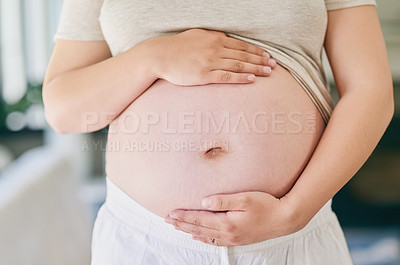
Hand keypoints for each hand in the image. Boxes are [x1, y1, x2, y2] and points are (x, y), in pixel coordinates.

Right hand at [148, 29, 276, 85]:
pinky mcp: (204, 75)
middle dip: (261, 60)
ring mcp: (210, 62)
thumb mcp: (197, 35)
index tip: (267, 56)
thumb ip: (213, 37)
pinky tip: (251, 79)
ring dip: (255, 68)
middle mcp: (215, 49)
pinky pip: (226, 76)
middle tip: (274, 65)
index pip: (241, 45)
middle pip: (243, 55)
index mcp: (215, 39)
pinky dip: (241, 77)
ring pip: (238, 65)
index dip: (256, 51)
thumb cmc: (177, 46)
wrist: (160, 55)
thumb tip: (225, 39)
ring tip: (268, 73)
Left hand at [165, 191, 303, 245]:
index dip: (184, 216)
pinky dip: (204, 239)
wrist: (285, 219)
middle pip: (199, 229)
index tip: (171, 213)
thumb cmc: (267, 205)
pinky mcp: (238, 239)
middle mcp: (227, 233)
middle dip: (182, 224)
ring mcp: (233, 238)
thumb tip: (204, 202)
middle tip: (168, 220)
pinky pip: (215, 241)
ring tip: (178, 227)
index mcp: (227, 223)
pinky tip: (198, 237)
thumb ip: (223, 200)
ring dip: (189, 230)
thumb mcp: (245, 198)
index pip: (199, 219)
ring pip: (205, 235)